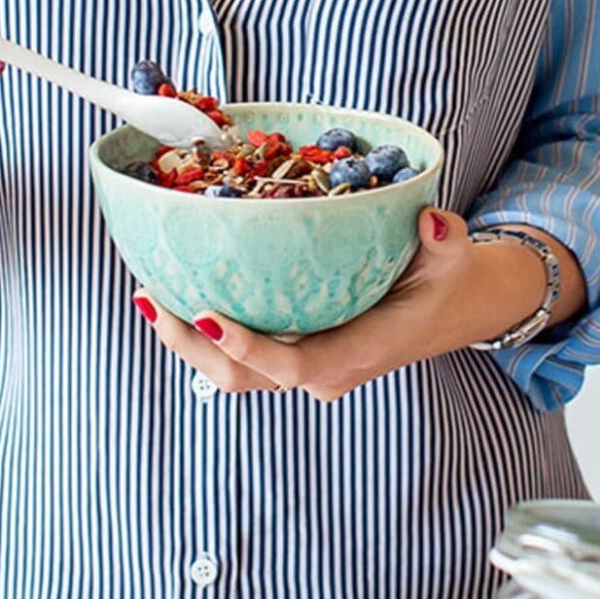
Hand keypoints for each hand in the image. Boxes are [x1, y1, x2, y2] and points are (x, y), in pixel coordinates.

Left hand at [134, 209, 567, 403]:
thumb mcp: (452, 257)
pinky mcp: (291, 352)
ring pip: (232, 373)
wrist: (450, 308)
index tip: (205, 315)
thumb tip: (431, 219)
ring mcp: (303, 366)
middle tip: (153, 297)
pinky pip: (239, 353)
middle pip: (244, 379)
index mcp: (357, 353)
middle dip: (192, 347)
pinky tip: (170, 290)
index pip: (293, 367)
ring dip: (185, 342)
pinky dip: (202, 330)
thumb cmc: (446, 280)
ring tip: (148, 293)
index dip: (247, 349)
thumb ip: (444, 239)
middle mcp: (323, 371)